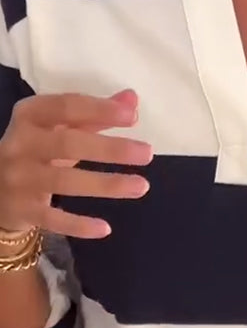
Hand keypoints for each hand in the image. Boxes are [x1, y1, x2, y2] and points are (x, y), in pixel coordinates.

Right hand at [0, 89, 152, 238]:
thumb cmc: (37, 151)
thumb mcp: (59, 129)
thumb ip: (94, 115)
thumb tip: (131, 99)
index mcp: (30, 116)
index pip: (65, 107)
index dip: (99, 109)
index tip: (132, 116)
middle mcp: (19, 144)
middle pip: (67, 144)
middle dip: (110, 149)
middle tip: (147, 153)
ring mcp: (18, 178)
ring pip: (64, 182)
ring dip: (106, 184)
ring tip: (142, 186)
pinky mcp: (21, 209)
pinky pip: (52, 218)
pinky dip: (78, 225)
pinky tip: (105, 228)